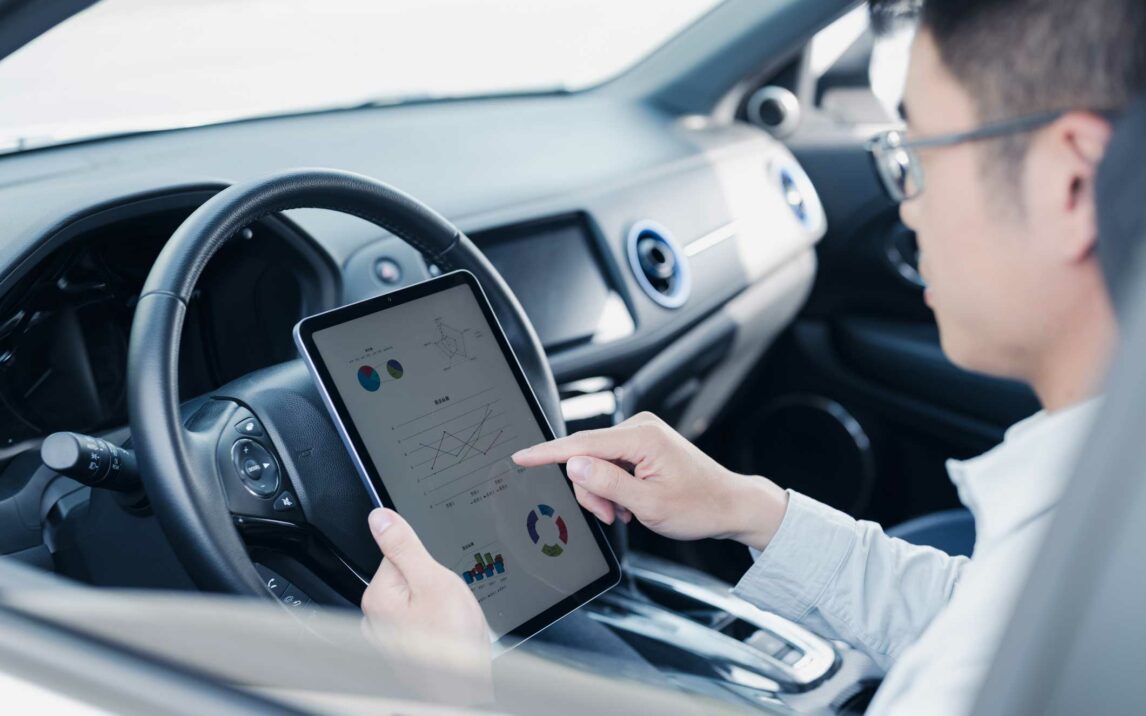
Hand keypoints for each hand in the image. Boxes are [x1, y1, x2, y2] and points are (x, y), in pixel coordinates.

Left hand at [361, 508, 489, 653]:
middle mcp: (374, 617)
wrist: (463, 691)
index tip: (437, 577)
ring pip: (416, 600)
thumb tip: (379, 517)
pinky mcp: (401, 649)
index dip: (425, 561)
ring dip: (435, 605)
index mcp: (377, 595)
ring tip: (450, 621)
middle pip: (407, 577)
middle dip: (431, 583)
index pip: (398, 553)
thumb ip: (404, 546)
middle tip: (447, 603)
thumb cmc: (451, 645)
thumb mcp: (434, 581)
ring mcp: (387, 637)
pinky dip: (434, 624)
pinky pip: (419, 622)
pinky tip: (447, 634)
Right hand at [512, 412, 788, 550]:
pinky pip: (611, 463)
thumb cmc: (698, 507)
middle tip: (610, 516)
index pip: (581, 443)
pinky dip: (614, 486)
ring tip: (625, 513)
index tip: (521, 457)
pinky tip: (629, 503)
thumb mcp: (648, 505)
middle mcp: (640, 428)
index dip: (547, 453)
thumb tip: (573, 463)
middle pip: (587, 456)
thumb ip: (607, 483)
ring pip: (597, 463)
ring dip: (604, 492)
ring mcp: (642, 434)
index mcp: (642, 437)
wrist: (729, 505)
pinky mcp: (643, 444)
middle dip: (591, 490)